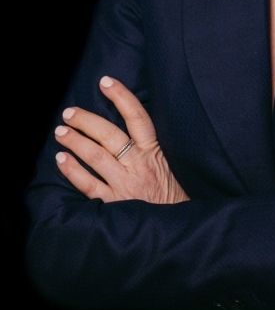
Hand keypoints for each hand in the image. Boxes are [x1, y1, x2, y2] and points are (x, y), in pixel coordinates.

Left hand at [54, 75, 189, 203]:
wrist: (179, 228)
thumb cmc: (176, 195)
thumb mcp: (172, 164)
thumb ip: (152, 148)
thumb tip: (131, 124)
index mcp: (154, 151)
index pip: (137, 117)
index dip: (121, 97)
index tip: (106, 81)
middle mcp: (138, 165)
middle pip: (109, 135)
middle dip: (86, 121)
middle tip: (69, 112)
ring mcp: (125, 184)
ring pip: (95, 156)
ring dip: (75, 142)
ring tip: (60, 131)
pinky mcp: (114, 204)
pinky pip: (89, 185)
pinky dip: (73, 171)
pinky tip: (61, 160)